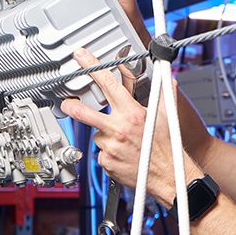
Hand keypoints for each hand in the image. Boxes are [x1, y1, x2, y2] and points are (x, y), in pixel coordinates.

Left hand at [60, 48, 201, 208]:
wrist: (168, 176)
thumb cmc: (167, 147)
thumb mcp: (168, 116)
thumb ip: (165, 93)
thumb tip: (167, 77)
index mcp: (132, 114)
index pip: (107, 84)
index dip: (91, 67)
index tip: (81, 58)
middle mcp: (118, 129)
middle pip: (84, 112)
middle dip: (71, 106)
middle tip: (67, 103)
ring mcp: (110, 147)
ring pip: (97, 135)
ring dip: (105, 136)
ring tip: (124, 141)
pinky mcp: (106, 162)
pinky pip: (101, 152)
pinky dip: (109, 152)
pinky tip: (122, 154)